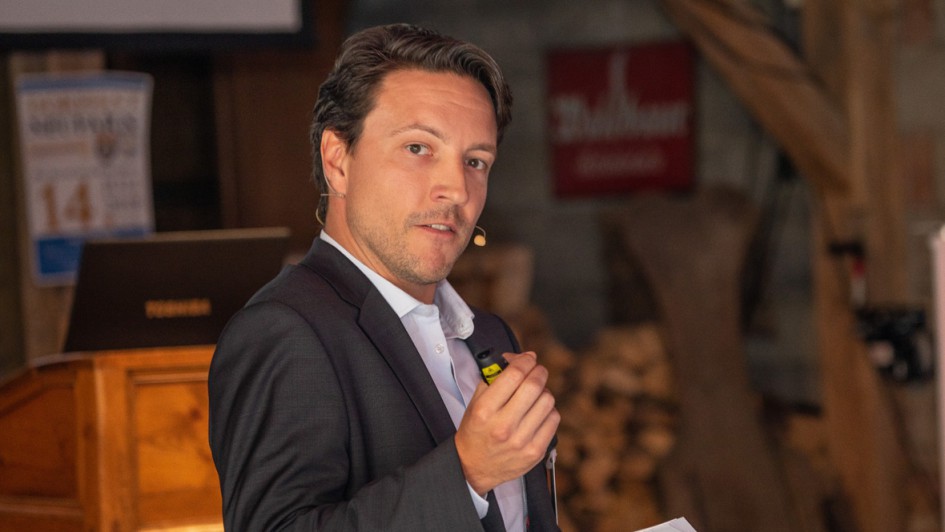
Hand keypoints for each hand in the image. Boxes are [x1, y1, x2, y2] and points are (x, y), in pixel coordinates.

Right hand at [454, 351, 559, 495]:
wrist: (474, 467)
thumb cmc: (476, 430)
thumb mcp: (476, 401)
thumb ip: (495, 377)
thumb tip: (521, 358)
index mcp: (485, 410)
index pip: (514, 375)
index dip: (525, 361)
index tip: (529, 358)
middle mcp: (504, 426)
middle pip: (534, 385)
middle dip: (538, 371)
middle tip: (537, 370)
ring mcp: (522, 441)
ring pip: (548, 400)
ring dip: (543, 391)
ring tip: (535, 395)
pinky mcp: (536, 452)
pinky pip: (553, 419)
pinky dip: (548, 410)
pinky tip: (538, 412)